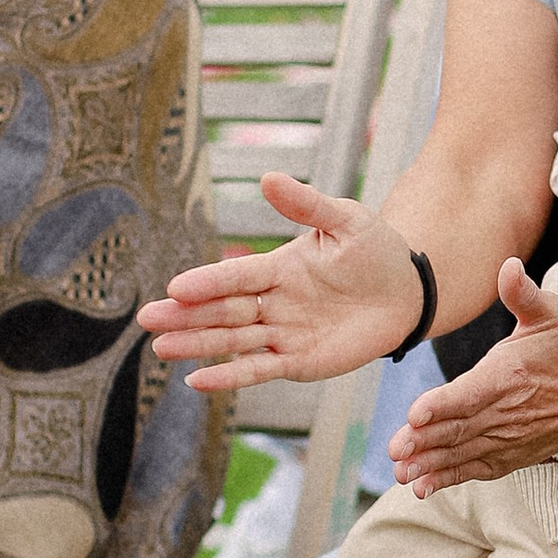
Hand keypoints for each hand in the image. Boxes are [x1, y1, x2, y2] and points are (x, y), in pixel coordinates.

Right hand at [138, 175, 426, 390]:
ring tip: (160, 348)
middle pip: (223, 310)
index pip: (234, 276)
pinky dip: (231, 376)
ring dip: (198, 346)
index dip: (207, 282)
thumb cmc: (375, 249)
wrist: (409, 290)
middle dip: (186, 316)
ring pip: (233, 341)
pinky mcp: (300, 362)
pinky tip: (198, 380)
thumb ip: (306, 204)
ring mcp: (284, 334)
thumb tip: (267, 178)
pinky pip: (261, 369)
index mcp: (278, 267)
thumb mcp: (343, 219)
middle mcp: (273, 302)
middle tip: (148, 319)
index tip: (174, 287)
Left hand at [390, 266, 557, 495]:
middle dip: (424, 440)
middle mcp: (505, 413)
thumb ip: (524, 295)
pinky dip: (449, 479)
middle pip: (458, 428)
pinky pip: (474, 470)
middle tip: (394, 448)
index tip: (416, 413)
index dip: (442, 403)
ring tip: (402, 473)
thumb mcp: (550, 316)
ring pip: (461, 453)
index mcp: (508, 377)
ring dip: (430, 464)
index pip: (470, 394)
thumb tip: (509, 266)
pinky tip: (422, 487)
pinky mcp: (507, 456)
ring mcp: (505, 439)